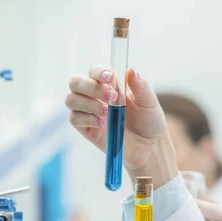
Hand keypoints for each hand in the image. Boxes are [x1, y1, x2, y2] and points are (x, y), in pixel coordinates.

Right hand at [66, 66, 176, 188]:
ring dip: (88, 103)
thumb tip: (130, 71)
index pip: (94, 71)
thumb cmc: (149, 122)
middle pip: (75, 82)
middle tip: (112, 97)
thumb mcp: (149, 101)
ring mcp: (89, 113)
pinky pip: (74, 119)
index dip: (98, 71)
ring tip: (108, 112)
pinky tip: (102, 124)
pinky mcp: (87, 130)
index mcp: (109, 85)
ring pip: (71, 99)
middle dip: (91, 87)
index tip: (110, 78)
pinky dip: (86, 119)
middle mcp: (95, 97)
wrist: (150, 147)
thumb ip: (140, 85)